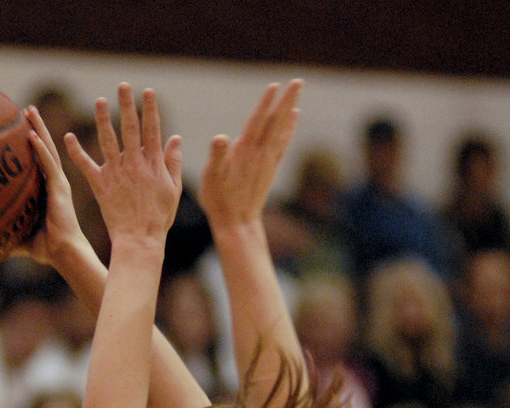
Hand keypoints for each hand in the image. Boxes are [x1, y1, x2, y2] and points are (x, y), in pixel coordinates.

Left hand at [15, 104, 89, 267]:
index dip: (31, 144)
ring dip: (38, 128)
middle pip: (43, 148)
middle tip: (25, 109)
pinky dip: (40, 148)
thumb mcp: (18, 236)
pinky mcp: (61, 187)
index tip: (19, 127)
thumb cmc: (45, 248)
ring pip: (47, 149)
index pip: (38, 161)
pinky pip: (49, 163)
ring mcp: (58, 182)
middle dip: (35, 127)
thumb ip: (3, 233)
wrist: (64, 253)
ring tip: (29, 111)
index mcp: (46, 190)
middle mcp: (54, 182)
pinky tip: (31, 134)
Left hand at [65, 83, 182, 244]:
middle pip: (130, 129)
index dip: (150, 109)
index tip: (147, 91)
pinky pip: (85, 166)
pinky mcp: (100, 186)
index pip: (152, 130)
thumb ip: (172, 162)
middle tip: (123, 85)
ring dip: (103, 120)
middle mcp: (134, 165)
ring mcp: (116, 174)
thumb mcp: (173, 189)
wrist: (139, 240)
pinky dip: (76, 152)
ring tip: (99, 100)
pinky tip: (68, 137)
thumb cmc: (159, 217)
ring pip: (108, 141)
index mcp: (153, 165)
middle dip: (127, 105)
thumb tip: (175, 138)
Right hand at [199, 80, 301, 228]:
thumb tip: (220, 137)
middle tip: (298, 81)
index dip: (265, 103)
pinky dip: (289, 128)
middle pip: (275, 121)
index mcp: (244, 152)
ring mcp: (267, 161)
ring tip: (297, 92)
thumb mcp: (210, 178)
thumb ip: (216, 157)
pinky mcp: (270, 168)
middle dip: (286, 100)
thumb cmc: (219, 201)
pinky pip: (282, 143)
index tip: (275, 85)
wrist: (237, 223)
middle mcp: (259, 153)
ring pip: (281, 129)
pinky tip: (293, 118)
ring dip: (290, 109)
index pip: (257, 121)